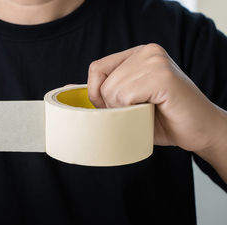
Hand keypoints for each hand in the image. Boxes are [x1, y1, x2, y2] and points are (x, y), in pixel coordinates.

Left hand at [87, 43, 226, 154]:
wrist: (198, 131)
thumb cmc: (163, 119)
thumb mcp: (126, 103)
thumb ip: (101, 93)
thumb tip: (66, 90)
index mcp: (138, 54)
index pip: (96, 68)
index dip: (97, 93)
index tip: (114, 106)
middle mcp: (147, 51)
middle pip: (102, 81)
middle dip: (112, 106)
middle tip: (138, 111)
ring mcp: (155, 61)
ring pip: (112, 90)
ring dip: (124, 110)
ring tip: (147, 111)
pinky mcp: (162, 76)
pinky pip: (125, 96)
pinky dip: (133, 111)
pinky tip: (153, 110)